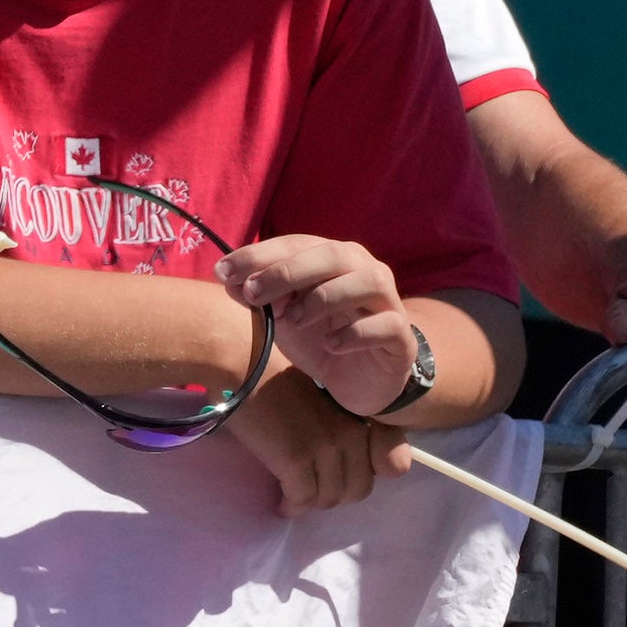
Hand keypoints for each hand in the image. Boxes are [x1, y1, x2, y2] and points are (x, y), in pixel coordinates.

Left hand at [218, 234, 424, 418]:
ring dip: (323, 298)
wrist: (359, 382)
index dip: (260, 255)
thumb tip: (229, 280)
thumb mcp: (282, 318)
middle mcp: (365, 271)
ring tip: (294, 321)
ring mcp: (389, 303)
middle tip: (253, 293)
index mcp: (334, 259)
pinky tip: (330, 346)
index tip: (223, 271)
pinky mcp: (402, 338)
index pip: (297, 244)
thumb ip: (260, 298)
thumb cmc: (320, 339)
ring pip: (366, 282)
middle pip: (333, 255)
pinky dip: (354, 333)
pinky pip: (385, 325)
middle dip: (287, 271)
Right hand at [225, 366, 399, 513]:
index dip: (364, 477)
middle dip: (334, 494)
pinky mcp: (296, 461)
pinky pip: (302, 499)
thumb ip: (345, 426)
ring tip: (295, 495)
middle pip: (358, 489)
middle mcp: (351, 434)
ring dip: (312, 502)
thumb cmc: (278, 380)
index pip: (392, 465)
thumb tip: (344, 460)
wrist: (245, 370)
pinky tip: (282, 505)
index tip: (339, 478)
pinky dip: (292, 507)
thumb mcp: (326, 400)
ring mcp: (325, 448)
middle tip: (312, 489)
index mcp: (362, 418)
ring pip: (329, 498)